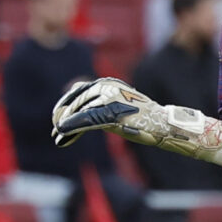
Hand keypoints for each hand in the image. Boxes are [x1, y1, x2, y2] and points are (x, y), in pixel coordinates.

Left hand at [51, 77, 221, 164]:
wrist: (166, 126)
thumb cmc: (145, 118)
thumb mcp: (120, 104)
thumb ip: (100, 100)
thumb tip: (74, 95)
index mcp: (109, 84)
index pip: (79, 91)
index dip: (65, 104)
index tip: (58, 117)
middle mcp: (108, 88)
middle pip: (77, 103)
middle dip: (63, 117)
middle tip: (55, 130)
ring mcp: (110, 101)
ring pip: (78, 113)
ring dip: (65, 126)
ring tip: (59, 137)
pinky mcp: (112, 115)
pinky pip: (85, 122)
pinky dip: (70, 129)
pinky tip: (62, 137)